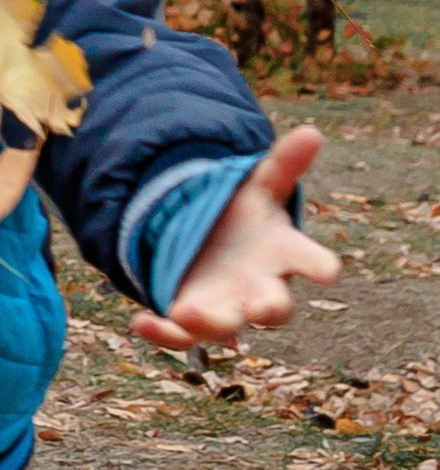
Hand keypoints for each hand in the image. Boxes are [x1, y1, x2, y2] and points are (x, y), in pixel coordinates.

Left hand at [132, 126, 339, 352]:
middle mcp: (261, 290)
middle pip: (274, 308)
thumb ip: (283, 164)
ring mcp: (227, 309)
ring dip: (209, 323)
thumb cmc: (248, 220)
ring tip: (185, 312)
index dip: (321, 267)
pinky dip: (160, 333)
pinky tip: (139, 322)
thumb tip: (311, 132)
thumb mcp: (260, 187)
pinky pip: (177, 337)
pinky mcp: (192, 321)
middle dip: (268, 308)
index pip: (311, 262)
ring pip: (225, 327)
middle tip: (261, 309)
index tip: (329, 271)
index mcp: (284, 255)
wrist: (211, 246)